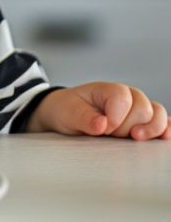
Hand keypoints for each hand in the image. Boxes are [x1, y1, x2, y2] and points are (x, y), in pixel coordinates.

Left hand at [26, 82, 170, 139]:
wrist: (66, 116)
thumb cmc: (67, 110)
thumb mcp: (68, 113)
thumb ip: (84, 118)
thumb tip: (102, 124)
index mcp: (106, 89)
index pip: (122, 99)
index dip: (115, 118)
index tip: (102, 128)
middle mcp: (126, 96)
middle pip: (143, 109)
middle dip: (128, 126)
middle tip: (110, 134)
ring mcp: (137, 108)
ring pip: (157, 115)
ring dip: (149, 130)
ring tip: (134, 138)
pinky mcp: (143, 122)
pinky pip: (164, 123)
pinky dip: (165, 130)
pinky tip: (164, 139)